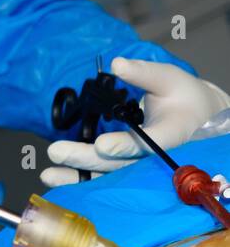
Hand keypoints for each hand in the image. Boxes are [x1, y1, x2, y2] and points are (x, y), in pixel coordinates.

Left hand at [41, 57, 229, 186]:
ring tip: (48, 175)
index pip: (150, 142)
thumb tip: (117, 65)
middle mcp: (156, 156)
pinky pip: (103, 178)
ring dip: (78, 177)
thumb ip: (143, 74)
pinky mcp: (127, 168)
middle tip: (56, 151)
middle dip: (87, 158)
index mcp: (173, 132)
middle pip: (122, 163)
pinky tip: (54, 178)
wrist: (197, 120)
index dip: (125, 145)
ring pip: (110, 176)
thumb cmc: (182, 97)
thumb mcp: (169, 79)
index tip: (101, 144)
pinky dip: (79, 181)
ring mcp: (142, 166)